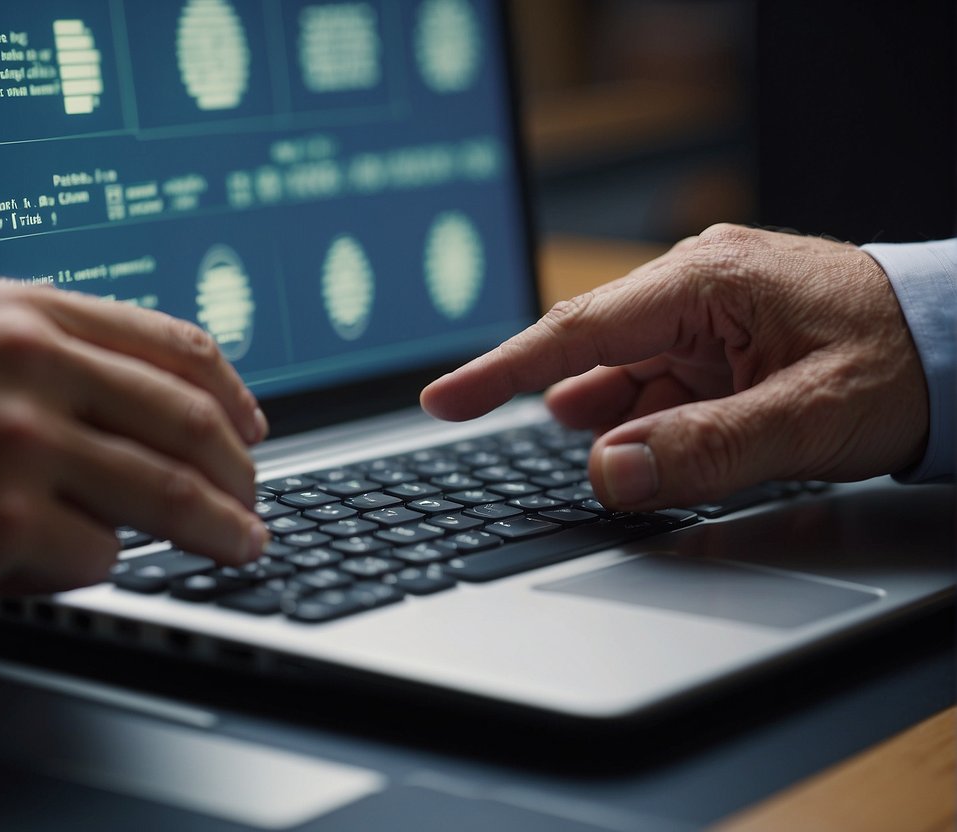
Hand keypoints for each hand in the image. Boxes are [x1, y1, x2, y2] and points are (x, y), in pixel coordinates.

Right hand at [0, 282, 268, 599]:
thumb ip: (62, 350)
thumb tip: (160, 398)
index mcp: (32, 313)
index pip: (177, 347)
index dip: (233, 397)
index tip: (255, 431)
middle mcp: (33, 366)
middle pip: (188, 424)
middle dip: (242, 474)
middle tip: (257, 504)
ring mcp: (19, 443)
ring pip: (164, 494)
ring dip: (218, 529)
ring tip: (238, 544)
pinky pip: (97, 557)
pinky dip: (98, 565)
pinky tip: (64, 558)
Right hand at [422, 224, 927, 509]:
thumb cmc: (904, 364)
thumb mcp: (805, 420)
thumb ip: (701, 451)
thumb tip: (607, 474)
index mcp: (706, 282)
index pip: (577, 331)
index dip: (501, 371)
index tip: (441, 401)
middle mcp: (698, 284)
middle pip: (596, 353)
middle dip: (574, 408)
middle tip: (574, 456)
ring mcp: (710, 309)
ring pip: (628, 373)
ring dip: (624, 420)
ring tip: (650, 456)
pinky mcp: (725, 335)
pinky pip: (662, 379)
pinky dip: (653, 417)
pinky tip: (661, 442)